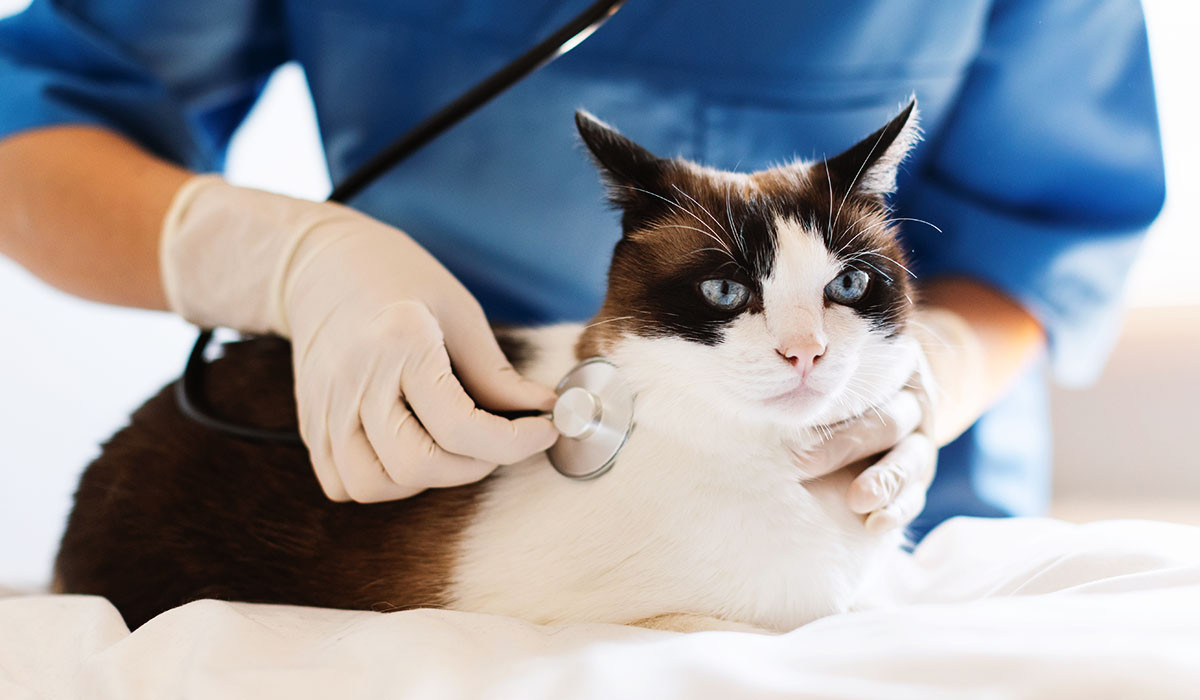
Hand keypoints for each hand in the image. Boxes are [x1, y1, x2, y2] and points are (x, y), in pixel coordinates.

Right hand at [160, 176, 557, 501]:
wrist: (319, 263)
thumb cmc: (397, 278)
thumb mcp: (459, 310)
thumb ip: (496, 372)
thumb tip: (544, 410)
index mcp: (398, 342)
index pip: (461, 426)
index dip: (515, 443)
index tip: (544, 431)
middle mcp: (354, 381)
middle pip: (417, 466)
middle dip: (475, 466)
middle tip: (498, 440)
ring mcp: (324, 408)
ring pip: (374, 486)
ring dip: (425, 481)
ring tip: (450, 445)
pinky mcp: (309, 425)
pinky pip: (343, 484)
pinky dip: (383, 483)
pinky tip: (408, 449)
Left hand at [794, 306, 989, 531]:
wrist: (890, 400)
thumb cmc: (847, 382)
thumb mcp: (844, 364)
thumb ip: (822, 368)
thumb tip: (777, 366)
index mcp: (895, 371)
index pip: (871, 383)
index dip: (834, 402)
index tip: (796, 422)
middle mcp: (913, 406)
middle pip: (886, 423)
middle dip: (843, 447)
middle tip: (800, 466)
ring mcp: (921, 443)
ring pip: (910, 460)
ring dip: (883, 482)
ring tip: (857, 501)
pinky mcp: (920, 478)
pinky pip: (916, 495)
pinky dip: (898, 510)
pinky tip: (876, 525)